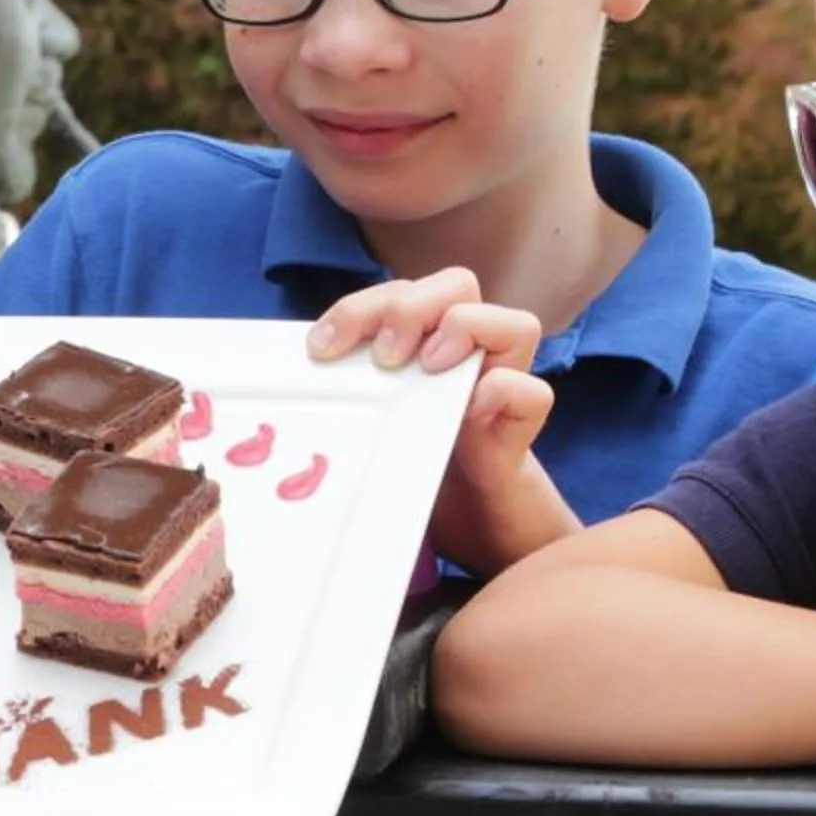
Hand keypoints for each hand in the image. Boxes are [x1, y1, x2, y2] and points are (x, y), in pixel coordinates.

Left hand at [308, 268, 575, 575]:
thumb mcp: (369, 421)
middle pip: (458, 283)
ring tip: (429, 366)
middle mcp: (468, 356)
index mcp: (425, 344)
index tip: (321, 348)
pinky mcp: (520, 436)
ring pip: (517, 323)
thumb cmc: (409, 468)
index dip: (359, 307)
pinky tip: (469, 414)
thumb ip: (346, 394)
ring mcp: (501, 390)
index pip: (400, 291)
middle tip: (383, 357)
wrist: (463, 531)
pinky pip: (534, 393)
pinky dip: (504, 391)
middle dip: (411, 305)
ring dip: (467, 328)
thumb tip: (281, 384)